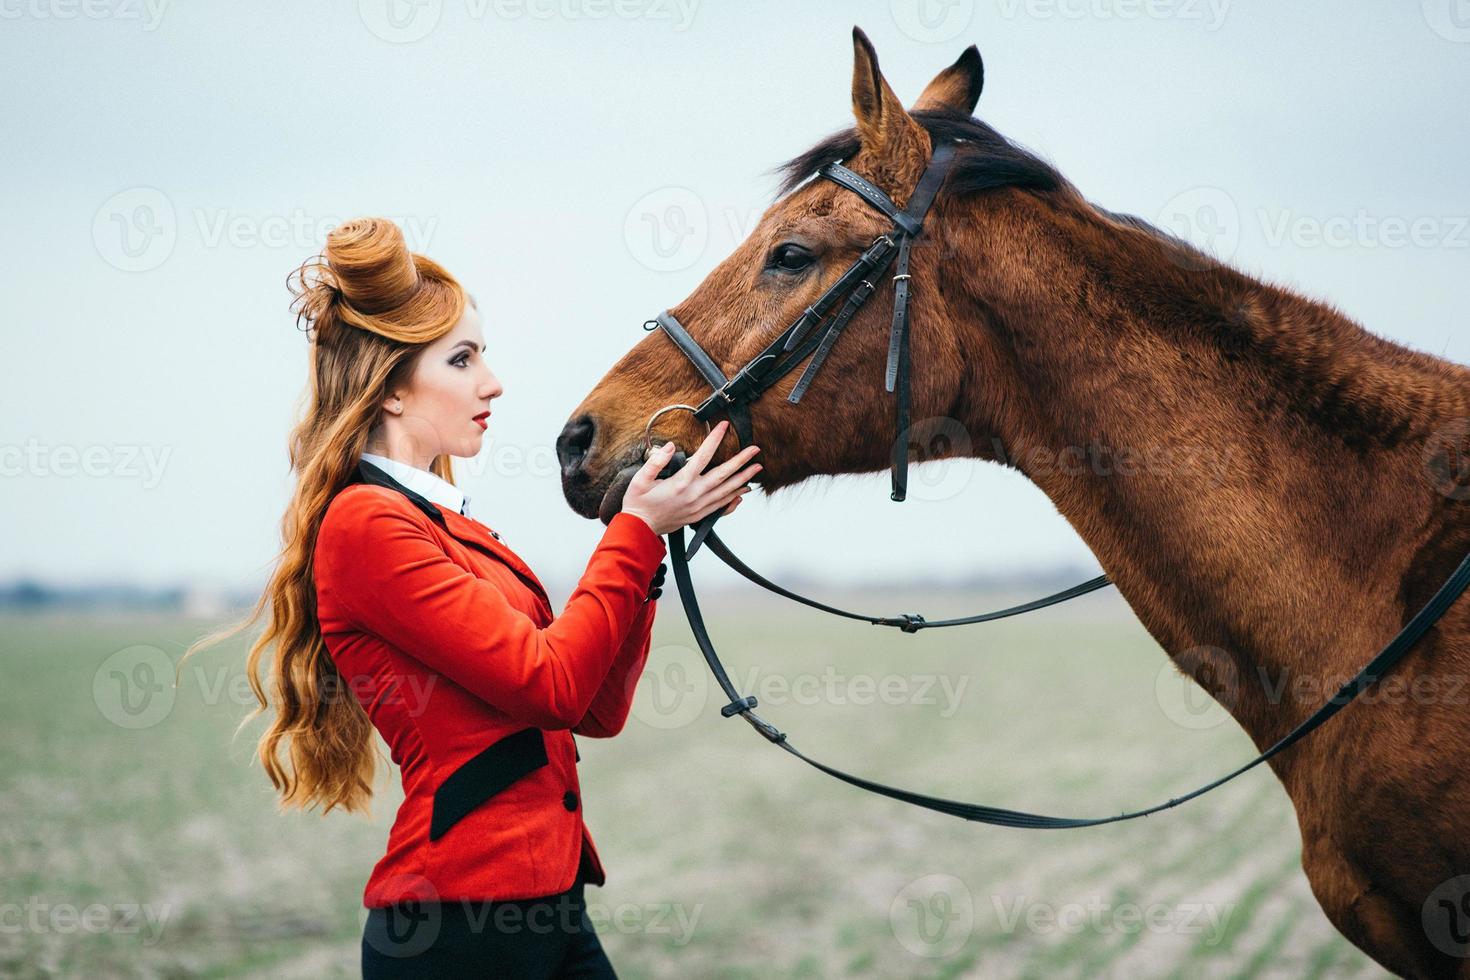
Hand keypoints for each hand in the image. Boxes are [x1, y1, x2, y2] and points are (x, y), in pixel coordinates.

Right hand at [621, 421, 760, 535]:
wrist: (640, 530)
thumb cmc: (638, 504)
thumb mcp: (640, 480)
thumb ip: (655, 461)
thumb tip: (669, 446)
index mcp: (681, 483)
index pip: (703, 456)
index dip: (715, 439)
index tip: (724, 425)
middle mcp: (694, 495)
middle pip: (723, 475)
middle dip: (741, 461)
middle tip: (755, 450)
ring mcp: (699, 507)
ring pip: (727, 491)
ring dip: (743, 479)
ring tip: (756, 469)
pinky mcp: (698, 516)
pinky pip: (721, 508)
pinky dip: (734, 501)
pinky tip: (742, 494)